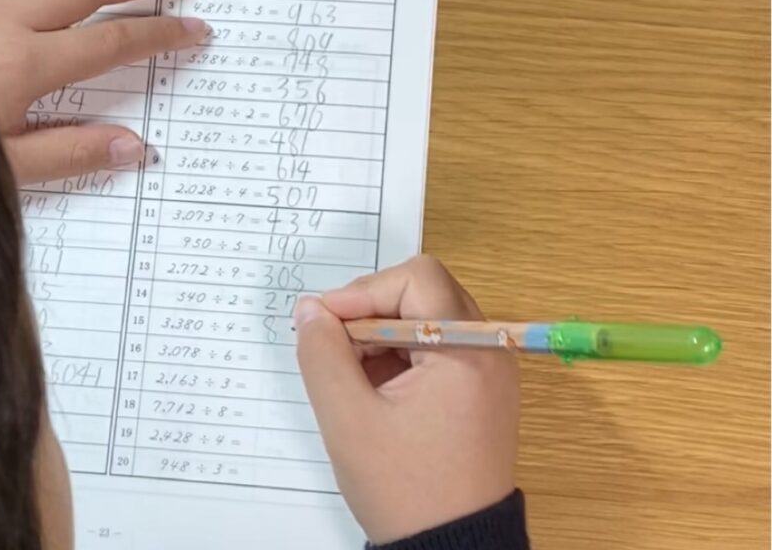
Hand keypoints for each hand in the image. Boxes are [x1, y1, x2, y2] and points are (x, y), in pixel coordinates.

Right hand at [294, 256, 519, 543]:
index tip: (324, 323)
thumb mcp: (348, 419)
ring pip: (428, 317)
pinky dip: (402, 355)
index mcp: (467, 350)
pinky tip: (375, 390)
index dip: (362, 292)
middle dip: (371, 311)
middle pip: (424, 291)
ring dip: (383, 334)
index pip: (415, 278)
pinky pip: (439, 346)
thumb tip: (311, 311)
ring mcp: (490, 370)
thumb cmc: (406, 490)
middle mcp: (489, 350)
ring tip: (352, 376)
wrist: (453, 549)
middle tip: (335, 347)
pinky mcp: (482, 389)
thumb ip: (322, 354)